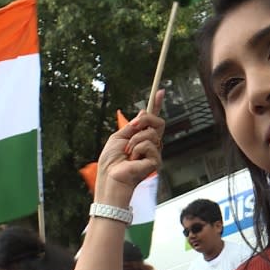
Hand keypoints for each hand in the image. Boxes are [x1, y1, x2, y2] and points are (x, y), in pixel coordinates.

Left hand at [94, 90, 164, 207]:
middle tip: (134, 126)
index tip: (159, 92)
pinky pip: (150, 145)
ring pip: (153, 133)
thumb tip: (143, 112)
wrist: (111, 178)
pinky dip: (138, 150)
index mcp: (140, 138)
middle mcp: (150, 144)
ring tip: (128, 152)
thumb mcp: (118, 137)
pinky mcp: (156, 161)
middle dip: (146, 119)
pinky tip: (133, 159)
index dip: (156, 105)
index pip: (151, 121)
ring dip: (136, 140)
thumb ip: (131, 126)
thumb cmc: (111, 163)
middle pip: (158, 122)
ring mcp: (154, 153)